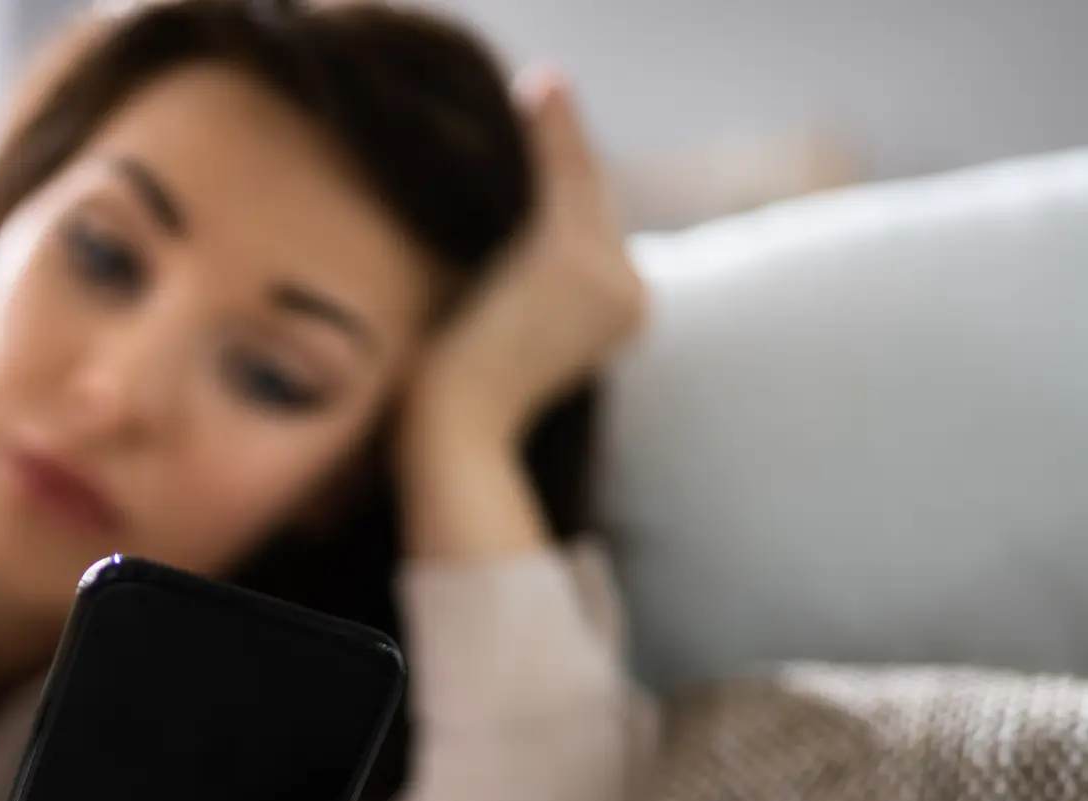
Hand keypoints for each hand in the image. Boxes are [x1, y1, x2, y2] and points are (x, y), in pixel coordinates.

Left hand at [398, 67, 647, 558]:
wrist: (454, 431)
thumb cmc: (465, 393)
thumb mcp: (514, 327)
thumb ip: (537, 285)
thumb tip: (524, 255)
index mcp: (624, 315)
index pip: (598, 232)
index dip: (571, 191)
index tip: (549, 143)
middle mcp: (633, 297)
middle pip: (595, 202)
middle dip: (567, 153)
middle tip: (542, 89)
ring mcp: (611, 278)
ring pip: (583, 184)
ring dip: (559, 130)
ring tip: (540, 82)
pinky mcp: (575, 260)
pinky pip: (568, 175)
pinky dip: (555, 127)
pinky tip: (541, 84)